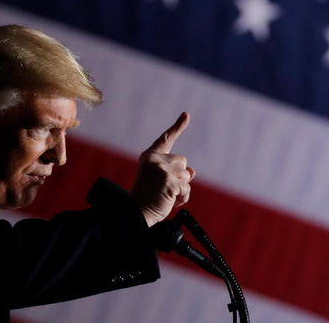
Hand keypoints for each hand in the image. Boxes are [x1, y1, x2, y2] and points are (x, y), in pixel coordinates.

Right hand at [131, 112, 195, 226]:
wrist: (136, 213)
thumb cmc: (147, 198)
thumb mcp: (160, 181)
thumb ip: (175, 172)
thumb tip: (192, 172)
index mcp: (149, 156)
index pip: (166, 139)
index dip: (178, 126)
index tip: (186, 115)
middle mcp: (154, 159)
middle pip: (183, 161)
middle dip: (179, 176)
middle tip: (163, 188)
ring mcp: (161, 169)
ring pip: (186, 175)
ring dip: (181, 188)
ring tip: (165, 195)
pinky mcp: (168, 180)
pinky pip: (186, 188)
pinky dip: (182, 197)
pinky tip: (169, 201)